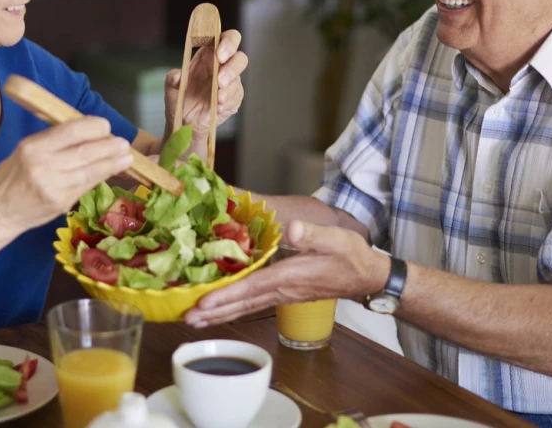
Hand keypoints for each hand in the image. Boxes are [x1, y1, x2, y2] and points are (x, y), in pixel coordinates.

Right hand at [0, 117, 132, 233]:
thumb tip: (88, 130)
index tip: (106, 126)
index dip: (94, 127)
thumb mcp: (26, 149)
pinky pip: (87, 186)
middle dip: (109, 146)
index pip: (72, 131)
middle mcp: (44, 165)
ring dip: (113, 163)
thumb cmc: (11, 176)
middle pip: (86, 152)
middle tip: (124, 143)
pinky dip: (102, 177)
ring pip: (91, 171)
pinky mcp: (61, 203)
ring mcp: (54, 187)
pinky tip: (113, 171)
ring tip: (127, 157)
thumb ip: (54, 140)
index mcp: (33, 147)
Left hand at [165, 29, 246, 137]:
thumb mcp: (171, 88)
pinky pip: (236, 97)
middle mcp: (222, 66)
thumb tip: (177, 76)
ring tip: (217, 98)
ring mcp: (230, 83)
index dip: (227, 43)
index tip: (220, 55)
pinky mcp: (233, 98)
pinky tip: (218, 107)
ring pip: (238, 79)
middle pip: (240, 57)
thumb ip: (172, 79)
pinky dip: (228, 102)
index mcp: (208, 54)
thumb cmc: (179, 98)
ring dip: (229, 88)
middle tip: (219, 80)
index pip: (225, 39)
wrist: (184, 122)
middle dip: (232, 68)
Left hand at [184, 221, 387, 326]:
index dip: (227, 295)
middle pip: (242, 303)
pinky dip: (233, 309)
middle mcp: (281, 290)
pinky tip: (219, 312)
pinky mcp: (283, 294)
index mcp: (289, 276)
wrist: (366, 277)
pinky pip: (252, 305)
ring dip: (219, 315)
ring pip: (245, 307)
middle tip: (186, 318)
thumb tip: (293, 229)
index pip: (252, 287)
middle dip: (214, 312)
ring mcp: (281, 295)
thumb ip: (313, 234)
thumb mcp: (336, 238)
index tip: (203, 302)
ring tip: (193, 321)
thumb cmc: (351, 256)